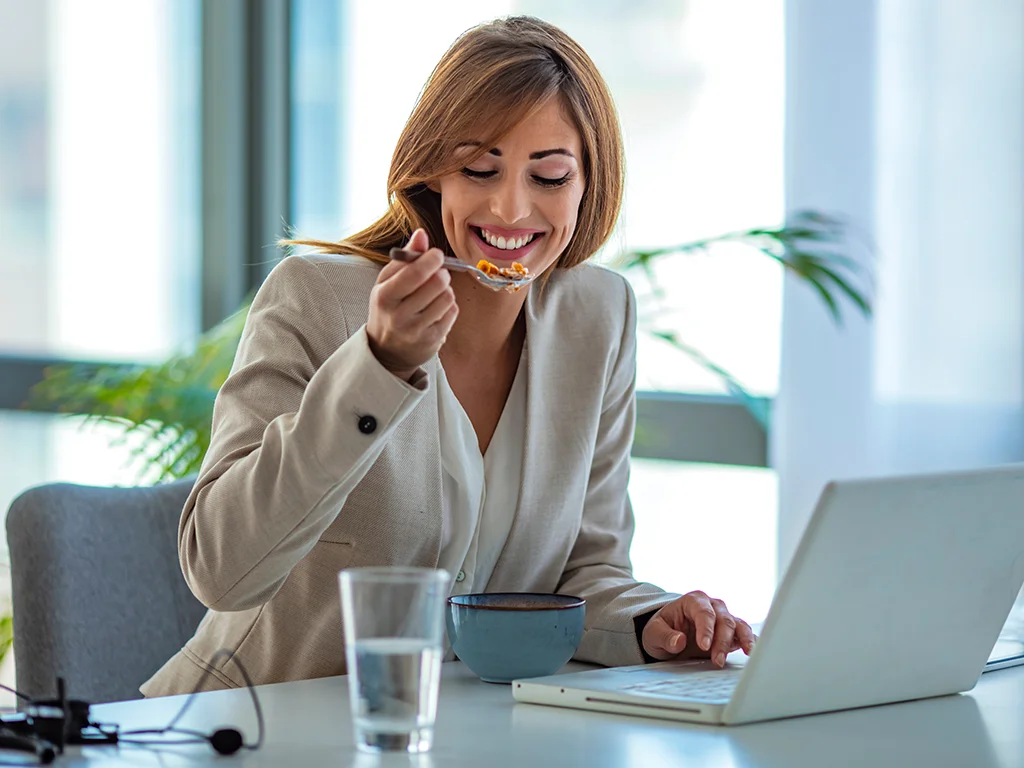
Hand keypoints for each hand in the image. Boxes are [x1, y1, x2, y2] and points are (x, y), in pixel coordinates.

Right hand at [367, 229, 457, 379]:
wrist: (387, 351)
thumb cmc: (388, 309)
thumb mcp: (387, 282)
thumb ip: (405, 258)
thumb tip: (421, 234)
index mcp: (384, 296)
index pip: (415, 273)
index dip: (432, 259)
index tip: (436, 255)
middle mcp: (399, 315)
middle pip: (437, 283)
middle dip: (441, 273)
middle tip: (437, 274)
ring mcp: (417, 330)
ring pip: (447, 297)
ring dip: (446, 290)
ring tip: (435, 293)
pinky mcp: (433, 340)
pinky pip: (452, 312)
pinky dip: (448, 306)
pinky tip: (437, 309)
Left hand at [642, 591, 755, 666]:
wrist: (668, 632)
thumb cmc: (661, 629)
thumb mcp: (654, 633)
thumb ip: (665, 636)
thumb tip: (679, 641)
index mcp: (693, 601)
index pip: (703, 612)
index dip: (706, 629)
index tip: (704, 646)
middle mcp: (712, 606)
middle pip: (723, 620)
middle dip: (722, 641)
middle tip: (716, 660)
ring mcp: (723, 617)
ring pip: (738, 625)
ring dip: (742, 640)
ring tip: (748, 653)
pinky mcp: (731, 631)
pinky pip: (744, 634)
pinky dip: (750, 641)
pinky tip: (753, 652)